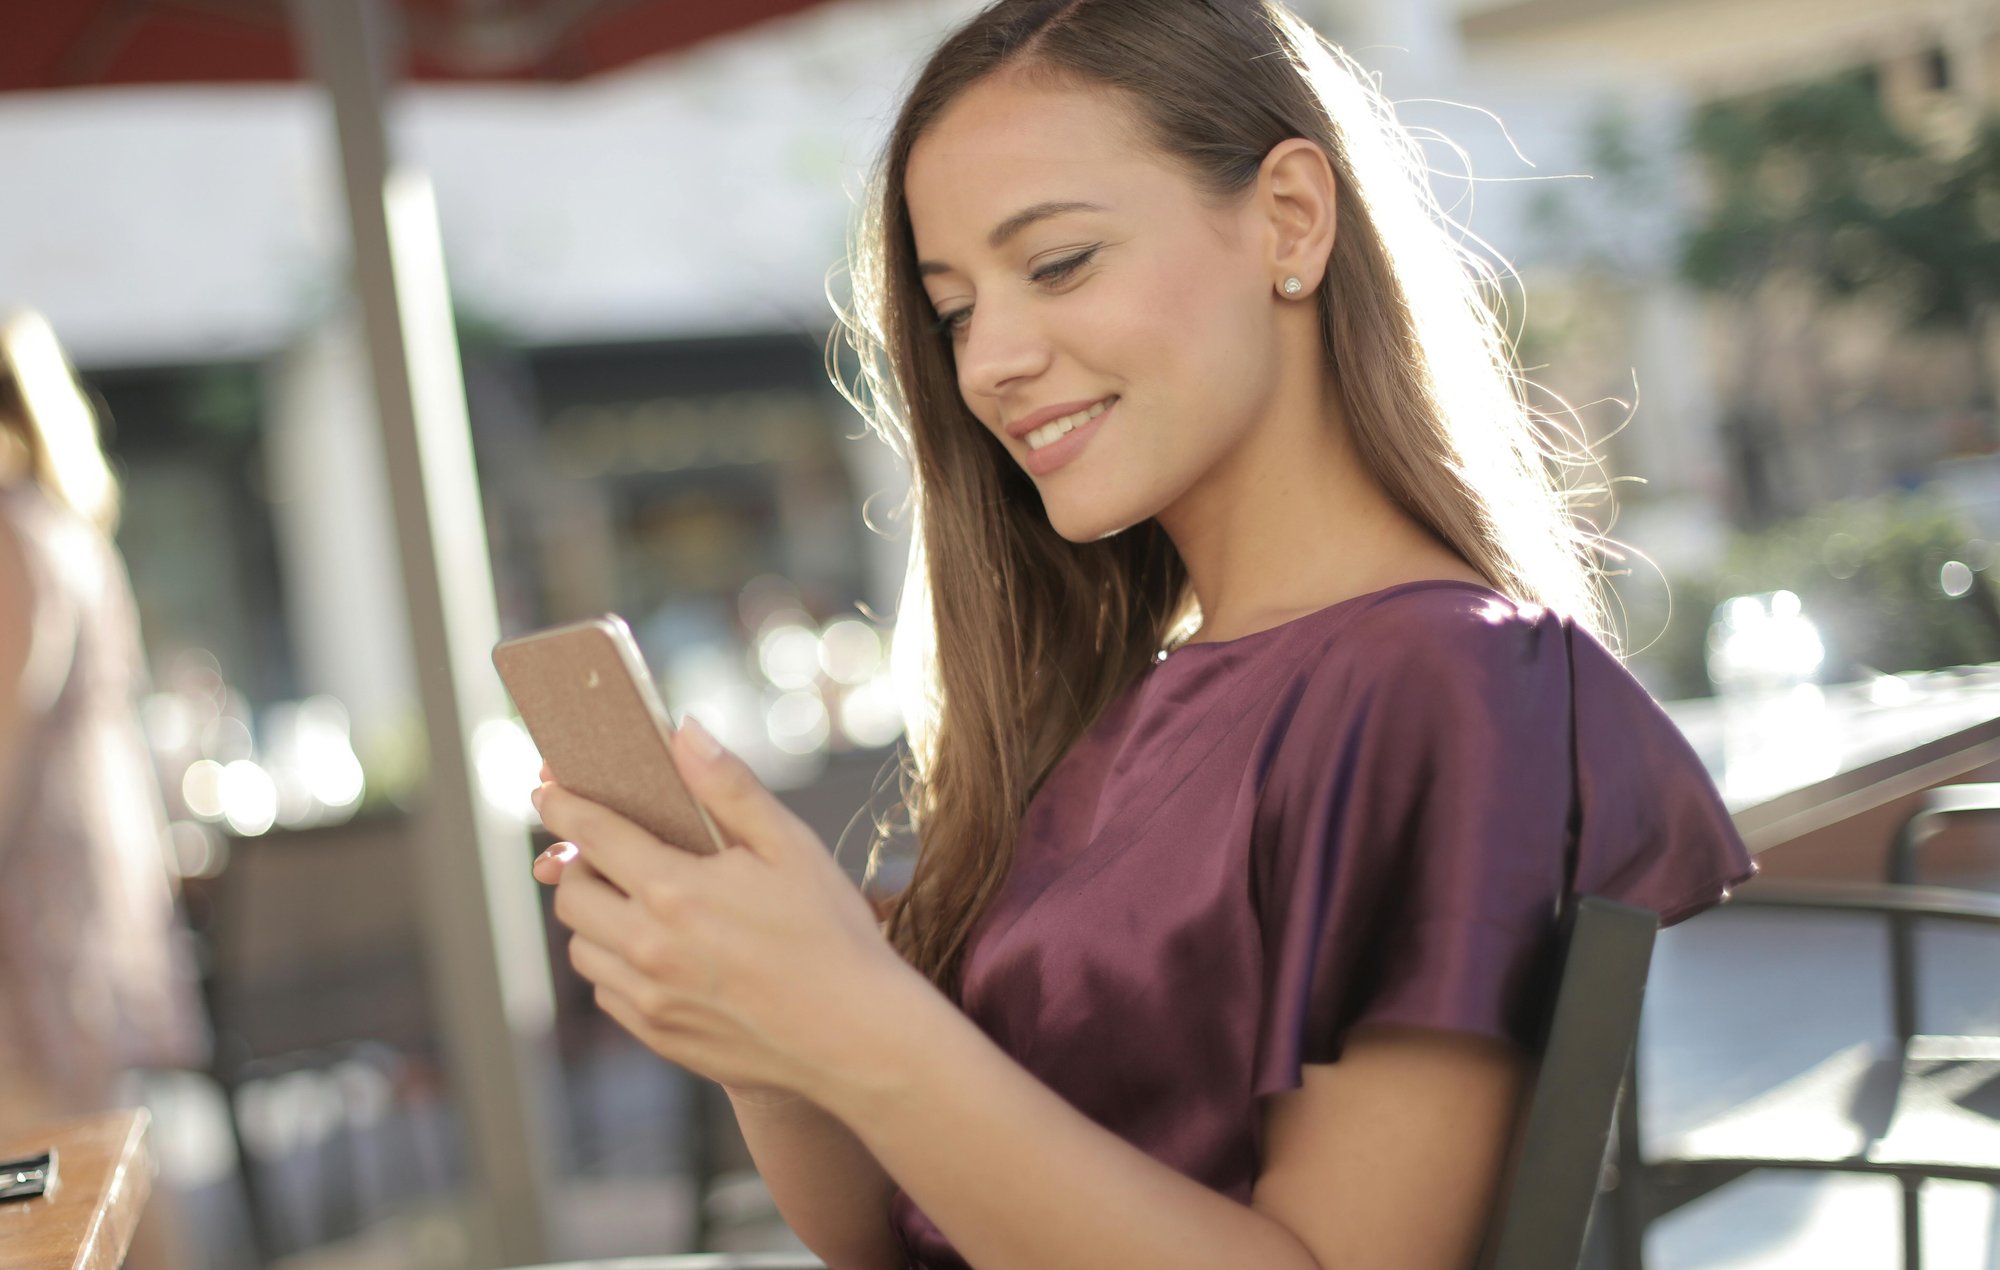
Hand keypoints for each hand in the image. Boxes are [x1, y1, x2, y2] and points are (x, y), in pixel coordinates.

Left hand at [529, 720, 918, 1104]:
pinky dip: (616, 965)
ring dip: (594, 917)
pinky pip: (607, 992)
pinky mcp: (658, 1036)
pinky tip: (656, 952)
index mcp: (676, 890)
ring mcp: (649, 997)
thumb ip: (729, 787)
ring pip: (582, 948)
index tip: (546, 790)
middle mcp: (648, 947)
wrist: (857, 1036)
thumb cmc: (833, 935)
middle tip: (604, 853)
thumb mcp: (791, 846)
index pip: (592, 834)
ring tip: (632, 902)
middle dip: (576, 864)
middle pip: (571, 894)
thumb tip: (683, 732)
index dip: (563, 805)